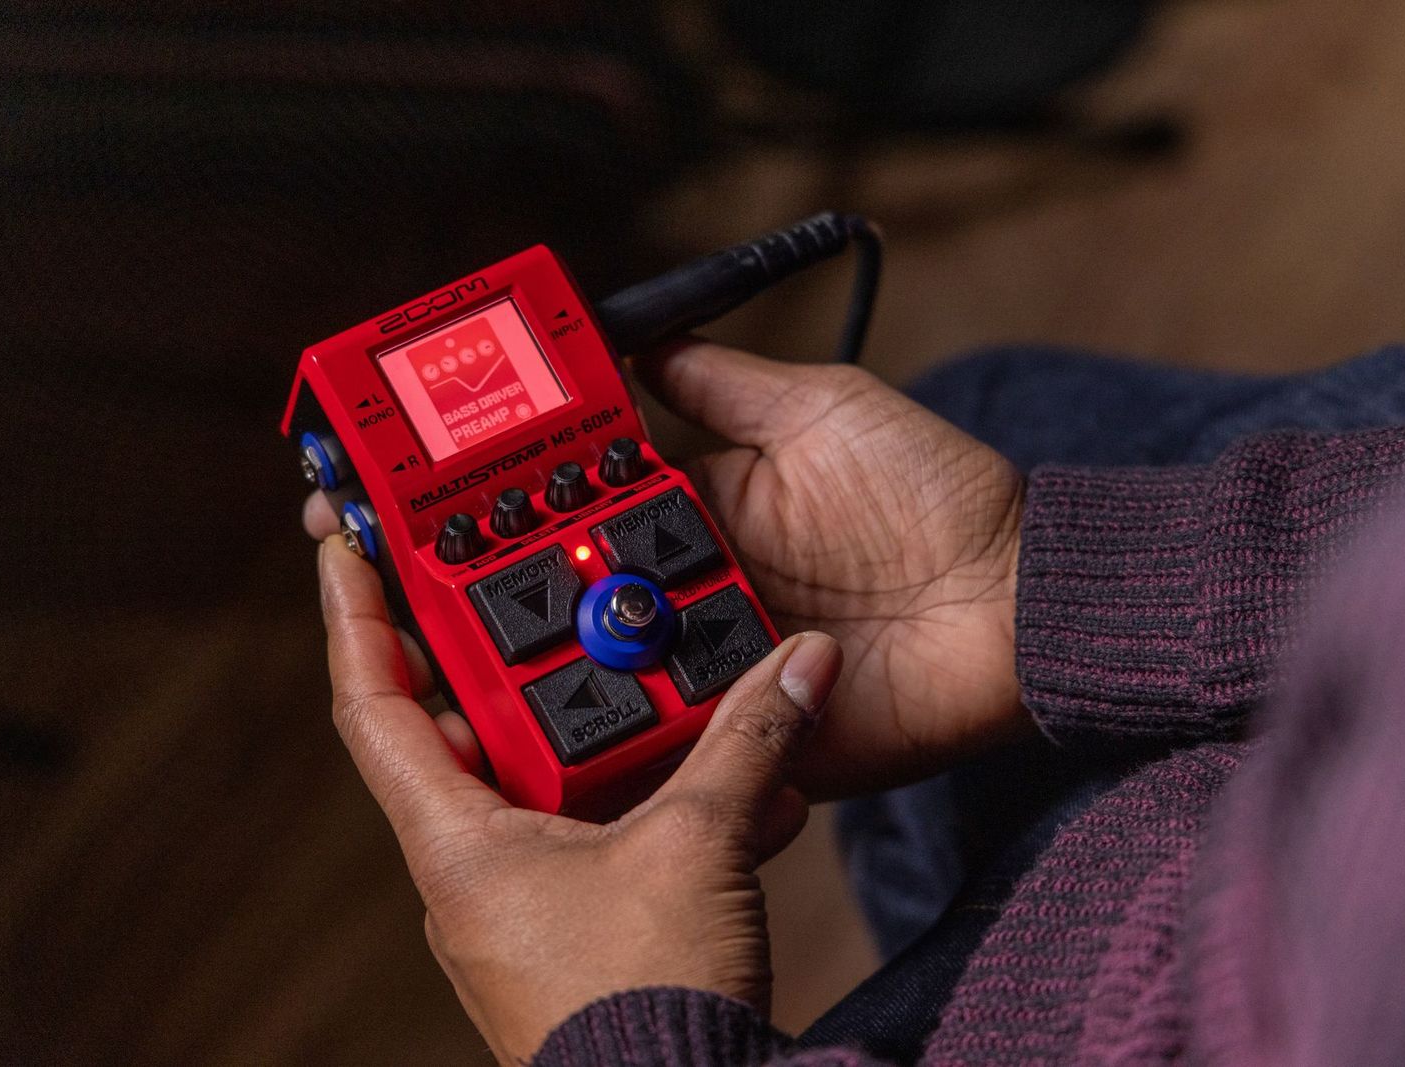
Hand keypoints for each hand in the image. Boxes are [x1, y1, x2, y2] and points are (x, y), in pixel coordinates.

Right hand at [302, 340, 1032, 796]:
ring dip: (522, 660)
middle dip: (474, 587)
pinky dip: (606, 744)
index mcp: (699, 509)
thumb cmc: (939, 492)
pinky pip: (667, 746)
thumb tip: (634, 340)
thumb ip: (722, 383)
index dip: (497, 498)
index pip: (575, 503)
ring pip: (597, 669)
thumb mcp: (821, 405)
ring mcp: (715, 665)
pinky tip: (524, 728)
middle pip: (564, 592)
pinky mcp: (749, 735)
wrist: (1023, 602)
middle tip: (381, 570)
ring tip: (429, 645)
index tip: (413, 485)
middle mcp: (692, 589)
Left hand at [317, 538, 841, 1063]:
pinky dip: (654, 797)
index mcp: (457, 843)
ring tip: (665, 677)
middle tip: (551, 589)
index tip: (350, 547)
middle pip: (475, 730)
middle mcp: (476, 871)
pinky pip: (604, 834)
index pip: (374, 706)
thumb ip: (747, 742)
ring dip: (611, 730)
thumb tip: (798, 665)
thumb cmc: (639, 1009)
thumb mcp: (698, 846)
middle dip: (524, 658)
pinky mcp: (582, 930)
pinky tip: (731, 783)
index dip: (358, 617)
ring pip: (552, 782)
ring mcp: (527, 904)